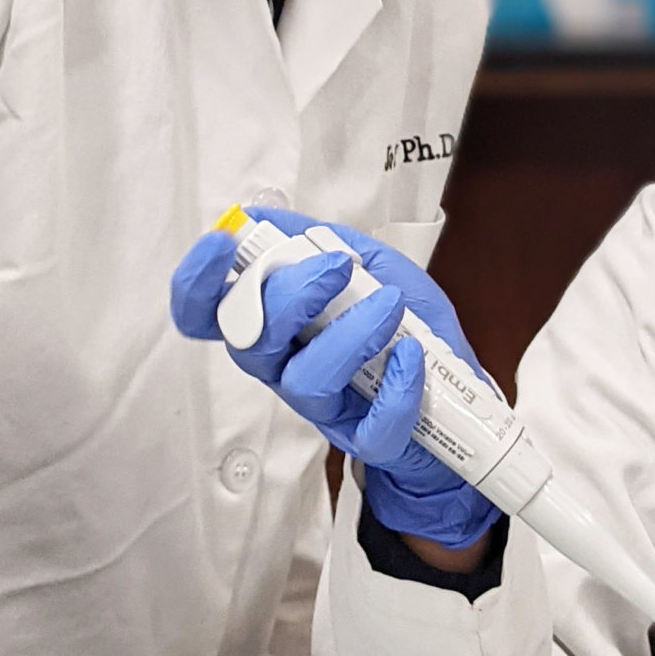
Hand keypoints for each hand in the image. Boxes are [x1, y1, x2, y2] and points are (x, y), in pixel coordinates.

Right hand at [171, 209, 498, 549]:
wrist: (457, 388)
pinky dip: (395, 387)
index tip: (220, 242)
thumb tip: (265, 214)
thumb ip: (325, 241)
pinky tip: (411, 355)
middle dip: (288, 296)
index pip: (210, 314)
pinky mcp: (368, 441)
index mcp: (277, 325)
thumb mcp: (372, 266)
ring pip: (305, 381)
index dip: (197, 284)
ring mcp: (325, 407)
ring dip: (348, 334)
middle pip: (250, 342)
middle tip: (337, 267)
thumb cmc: (406, 326)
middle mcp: (287, 366)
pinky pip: (370, 427)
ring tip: (391, 304)